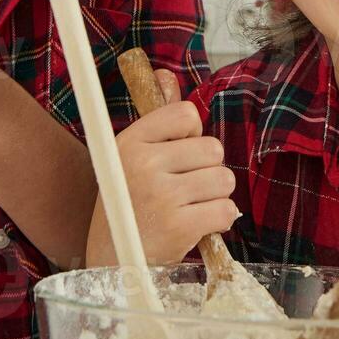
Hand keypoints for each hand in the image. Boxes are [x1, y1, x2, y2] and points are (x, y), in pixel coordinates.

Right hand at [85, 71, 239, 265]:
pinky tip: (198, 226)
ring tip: (190, 208)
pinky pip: (227, 210)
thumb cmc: (128, 206)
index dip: (192, 135)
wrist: (112, 264)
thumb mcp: (130, 158)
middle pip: (213, 149)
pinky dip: (220, 220)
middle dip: (207, 171)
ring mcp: (161, 195)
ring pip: (225, 178)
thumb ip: (157, 120)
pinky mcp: (179, 226)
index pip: (185, 114)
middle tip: (184, 190)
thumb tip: (165, 74)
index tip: (179, 155)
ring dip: (215, 196)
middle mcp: (143, 164)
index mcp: (130, 142)